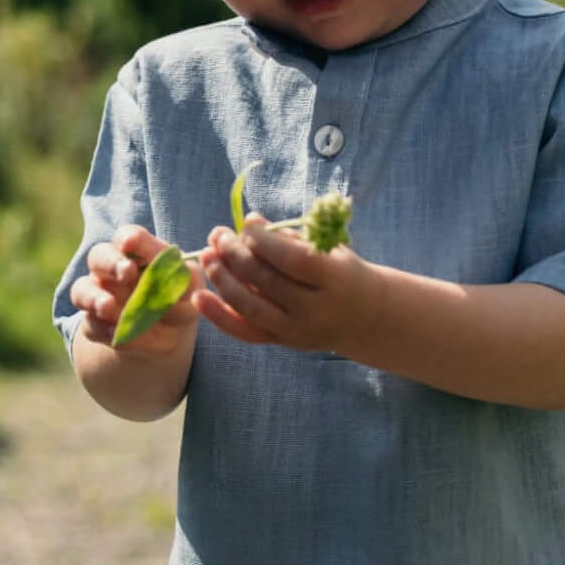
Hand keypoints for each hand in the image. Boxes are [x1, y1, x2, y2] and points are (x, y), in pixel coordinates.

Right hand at [71, 225, 203, 355]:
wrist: (165, 336)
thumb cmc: (180, 302)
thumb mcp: (191, 294)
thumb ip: (182, 290)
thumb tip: (170, 296)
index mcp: (138, 255)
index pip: (129, 237)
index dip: (129, 239)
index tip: (130, 244)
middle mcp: (112, 270)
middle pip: (99, 256)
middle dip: (111, 263)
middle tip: (127, 272)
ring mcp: (99, 296)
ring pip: (83, 289)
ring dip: (94, 297)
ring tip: (107, 306)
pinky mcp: (94, 324)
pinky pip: (89, 325)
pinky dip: (101, 329)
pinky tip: (115, 333)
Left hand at [197, 214, 380, 353]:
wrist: (364, 317)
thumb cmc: (342, 272)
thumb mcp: (328, 249)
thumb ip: (290, 236)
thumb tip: (250, 221)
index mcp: (335, 279)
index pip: (292, 259)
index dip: (263, 241)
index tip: (246, 225)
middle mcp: (315, 310)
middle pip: (266, 281)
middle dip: (236, 255)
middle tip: (218, 235)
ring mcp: (297, 331)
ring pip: (250, 306)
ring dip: (222, 279)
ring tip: (207, 256)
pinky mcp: (282, 342)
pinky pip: (245, 332)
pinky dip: (219, 316)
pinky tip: (199, 297)